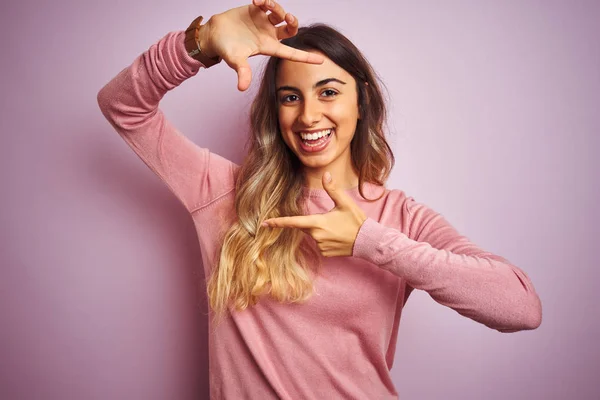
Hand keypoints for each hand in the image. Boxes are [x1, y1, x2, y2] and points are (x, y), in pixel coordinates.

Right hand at [201, 0, 324, 90]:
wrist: (214, 34)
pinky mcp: (256, 10)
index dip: (306, 57)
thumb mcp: (235, 61)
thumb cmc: (225, 49)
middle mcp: (269, 34)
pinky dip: (265, 0)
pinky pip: (267, 3)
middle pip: (290, 29)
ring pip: (280, 14)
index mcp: (268, 47)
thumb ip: (242, 72)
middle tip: (288, 18)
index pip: (291, 53)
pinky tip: (257, 0)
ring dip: (278, 7)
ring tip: (266, 4)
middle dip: (294, 22)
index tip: (321, 59)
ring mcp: (263, 22)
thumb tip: (242, 88)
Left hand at [261, 172, 367, 256]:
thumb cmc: (356, 221)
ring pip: (314, 236)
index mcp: (318, 223)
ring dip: (321, 231)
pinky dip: (327, 239)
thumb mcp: (345, 203)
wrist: (368, 241)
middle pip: (306, 227)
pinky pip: (321, 244)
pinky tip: (339, 237)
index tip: (264, 223)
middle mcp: (316, 236)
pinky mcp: (326, 253)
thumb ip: (332, 189)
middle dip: (314, 221)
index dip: (278, 222)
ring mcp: (321, 246)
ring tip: (339, 228)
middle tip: (333, 220)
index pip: (293, 222)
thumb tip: (326, 174)